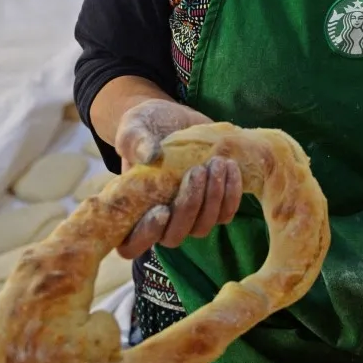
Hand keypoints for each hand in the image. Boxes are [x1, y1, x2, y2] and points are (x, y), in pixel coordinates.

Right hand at [115, 99, 242, 258]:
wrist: (173, 119)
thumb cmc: (145, 126)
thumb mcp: (134, 127)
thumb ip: (135, 142)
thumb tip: (150, 156)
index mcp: (131, 210)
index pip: (131, 244)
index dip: (147, 234)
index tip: (162, 210)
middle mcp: (160, 220)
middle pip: (174, 236)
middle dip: (189, 207)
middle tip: (197, 171)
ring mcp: (188, 216)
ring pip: (203, 226)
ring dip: (214, 198)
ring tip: (217, 164)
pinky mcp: (211, 205)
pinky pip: (225, 213)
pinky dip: (232, 194)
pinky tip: (231, 167)